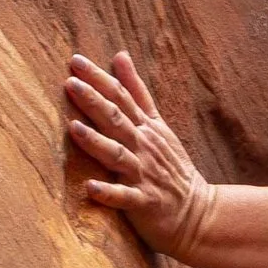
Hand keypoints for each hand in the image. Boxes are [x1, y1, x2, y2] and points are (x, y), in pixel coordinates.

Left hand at [67, 50, 218, 259]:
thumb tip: (119, 55)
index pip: (120, 97)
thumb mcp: (157, 124)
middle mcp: (144, 147)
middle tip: (71, 83)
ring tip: (74, 128)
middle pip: (117, 120)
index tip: (76, 61)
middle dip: (94, 101)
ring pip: (118, 155)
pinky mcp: (144, 203)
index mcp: (145, 127)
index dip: (99, 78)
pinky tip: (90, 188)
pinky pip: (125, 198)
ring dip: (96, 142)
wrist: (197, 213)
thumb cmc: (171, 168)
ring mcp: (144, 175)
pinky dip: (109, 193)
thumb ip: (136, 91)